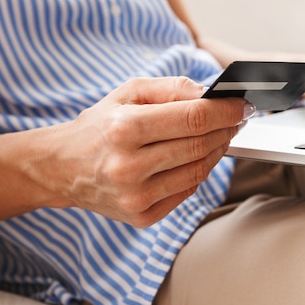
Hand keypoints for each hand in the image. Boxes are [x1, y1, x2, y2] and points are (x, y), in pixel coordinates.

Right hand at [48, 77, 253, 226]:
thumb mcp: (128, 92)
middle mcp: (129, 166)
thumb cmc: (99, 126)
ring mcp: (136, 196)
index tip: (243, 105)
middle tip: (236, 119)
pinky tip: (195, 158)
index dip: (227, 111)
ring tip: (219, 135)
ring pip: (200, 171)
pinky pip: (187, 191)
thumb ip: (172, 87)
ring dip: (218, 150)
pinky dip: (198, 172)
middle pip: (201, 145)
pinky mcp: (142, 216)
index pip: (194, 118)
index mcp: (124, 129)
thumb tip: (211, 94)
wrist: (62, 168)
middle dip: (227, 129)